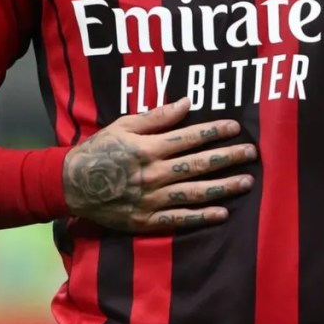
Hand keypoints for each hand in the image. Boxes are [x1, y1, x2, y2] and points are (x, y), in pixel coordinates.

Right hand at [62, 98, 254, 232]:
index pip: (190, 138)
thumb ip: (156, 116)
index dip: (214, 132)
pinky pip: (179, 220)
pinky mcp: (146, 220)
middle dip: (228, 158)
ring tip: (246, 182)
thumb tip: (186, 103)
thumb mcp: (123, 125)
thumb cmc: (98, 150)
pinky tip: (222, 213)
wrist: (71, 185)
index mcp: (148, 148)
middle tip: (251, 153)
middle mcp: (154, 174)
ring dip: (223, 187)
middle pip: (198, 165)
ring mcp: (151, 200)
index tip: (236, 128)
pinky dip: (201, 217)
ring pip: (195, 193)